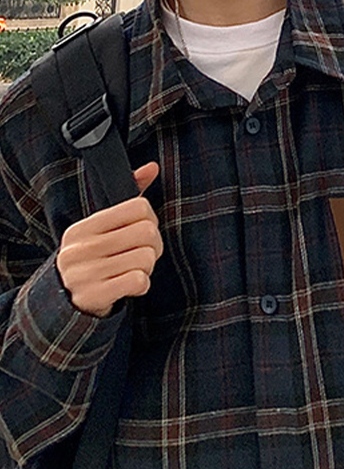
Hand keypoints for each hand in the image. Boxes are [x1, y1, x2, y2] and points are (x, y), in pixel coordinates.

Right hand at [56, 162, 162, 317]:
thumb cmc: (92, 260)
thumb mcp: (102, 230)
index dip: (150, 220)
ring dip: (147, 268)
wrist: (64, 301)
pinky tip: (130, 286)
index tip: (142, 232)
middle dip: (154, 246)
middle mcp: (82, 246)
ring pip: (146, 258)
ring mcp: (87, 272)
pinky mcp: (95, 295)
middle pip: (147, 232)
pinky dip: (142, 285)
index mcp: (85, 226)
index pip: (139, 207)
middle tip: (144, 254)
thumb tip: (153, 167)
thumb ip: (128, 200)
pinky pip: (139, 281)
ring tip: (133, 270)